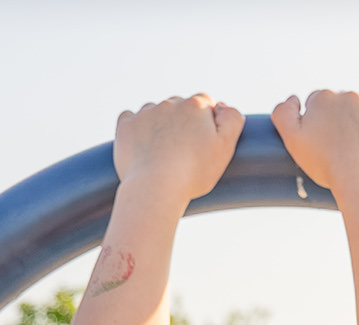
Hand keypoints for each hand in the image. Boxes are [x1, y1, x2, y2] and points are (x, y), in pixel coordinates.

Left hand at [114, 95, 243, 199]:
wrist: (155, 188)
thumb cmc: (193, 173)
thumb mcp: (225, 148)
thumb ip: (232, 120)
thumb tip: (221, 105)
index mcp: (195, 106)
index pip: (205, 102)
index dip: (207, 122)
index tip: (204, 143)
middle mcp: (169, 103)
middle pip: (180, 106)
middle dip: (183, 122)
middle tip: (185, 152)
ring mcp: (145, 112)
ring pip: (156, 112)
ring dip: (160, 125)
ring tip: (163, 153)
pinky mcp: (126, 124)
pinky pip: (131, 118)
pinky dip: (137, 128)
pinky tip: (143, 146)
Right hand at [270, 90, 358, 192]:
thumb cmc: (326, 164)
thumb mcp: (293, 141)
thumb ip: (283, 114)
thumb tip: (293, 98)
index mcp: (323, 98)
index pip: (319, 105)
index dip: (321, 125)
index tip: (326, 144)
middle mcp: (349, 95)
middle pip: (345, 107)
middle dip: (345, 124)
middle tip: (346, 152)